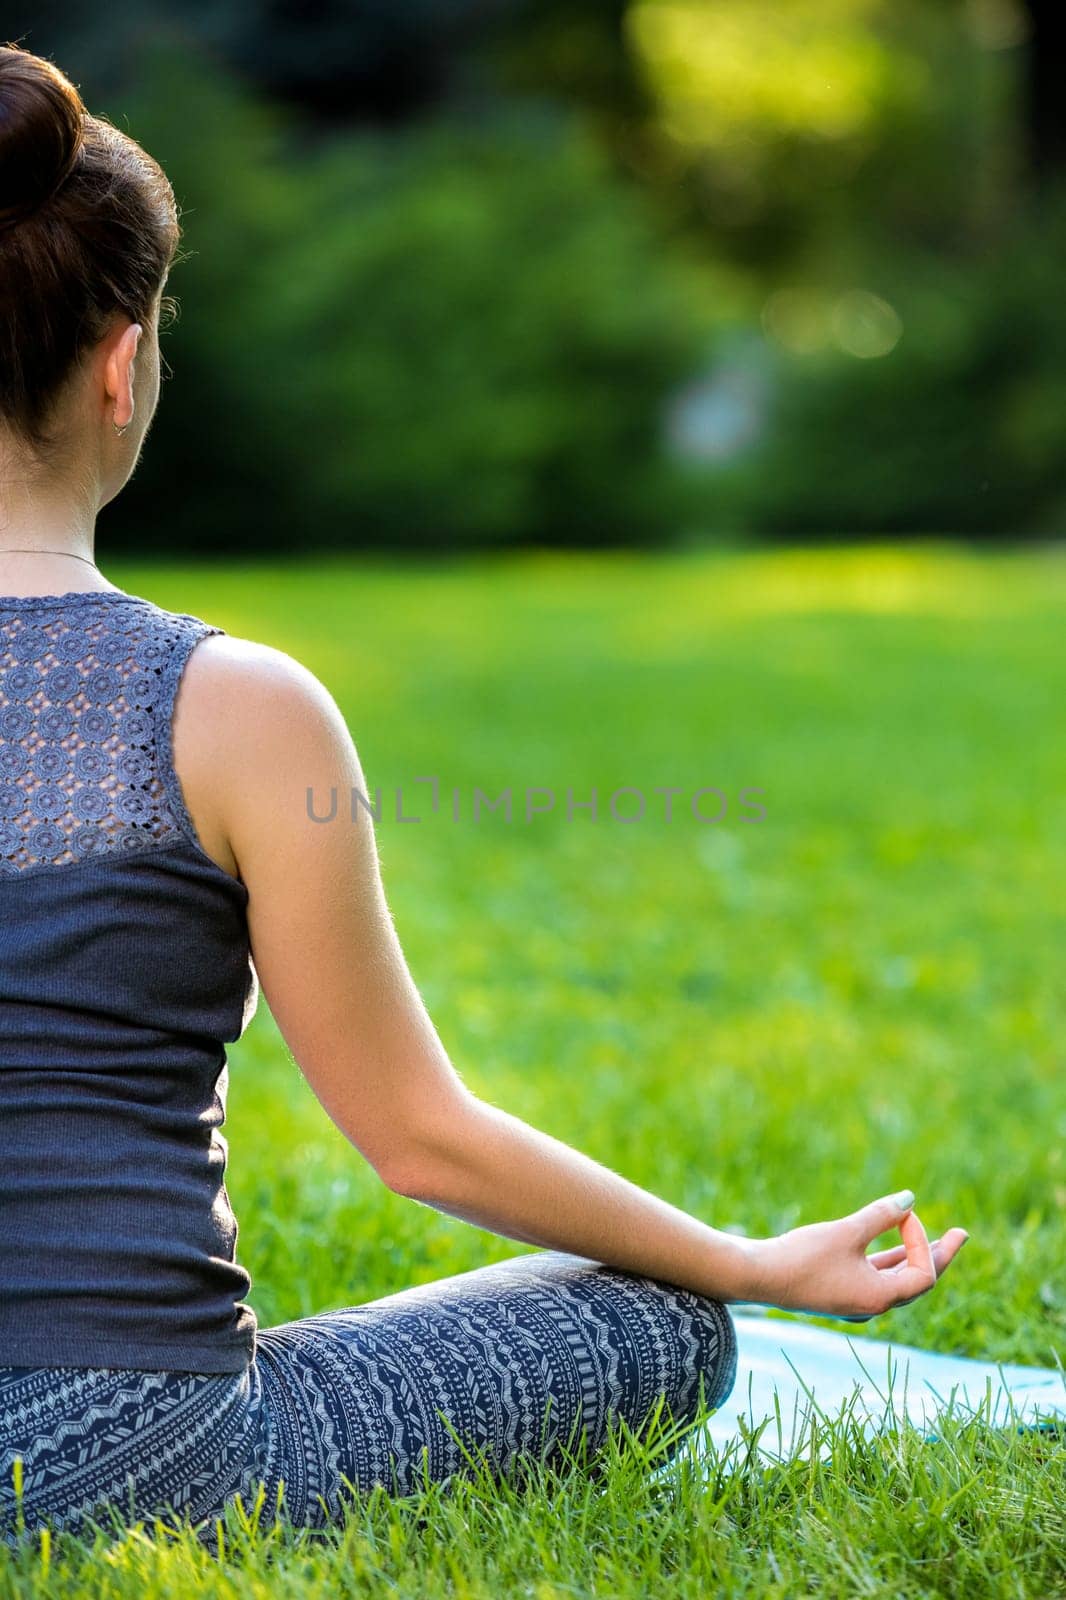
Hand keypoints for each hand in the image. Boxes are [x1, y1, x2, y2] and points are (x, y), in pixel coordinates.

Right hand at [742, 1192, 969, 1320]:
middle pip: (917, 1282)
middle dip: (938, 1256)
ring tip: (933, 1240)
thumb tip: (910, 1199)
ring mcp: (856, 1303)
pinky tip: (891, 1247)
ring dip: (912, 1257)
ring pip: (896, 1281)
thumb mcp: (846, 1232)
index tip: (903, 1214)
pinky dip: (888, 1261)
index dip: (922, 1242)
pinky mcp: (840, 1294)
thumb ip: (880, 1216)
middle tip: (961, 1235)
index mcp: (879, 1299)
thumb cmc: (802, 1256)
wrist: (757, 1277)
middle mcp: (872, 1306)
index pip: (923, 1274)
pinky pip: (876, 1279)